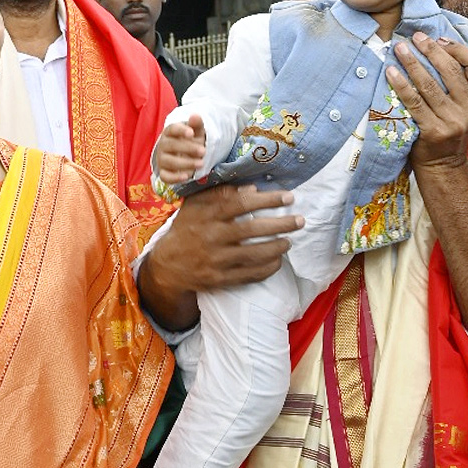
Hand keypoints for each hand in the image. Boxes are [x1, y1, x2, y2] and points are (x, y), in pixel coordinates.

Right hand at [139, 185, 302, 329]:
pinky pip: (249, 275)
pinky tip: (277, 261)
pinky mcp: (219, 279)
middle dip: (281, 224)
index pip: (241, 204)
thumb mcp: (196, 205)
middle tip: (300, 220)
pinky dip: (267, 268)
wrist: (167, 265)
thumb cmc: (187, 228)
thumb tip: (252, 188)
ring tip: (289, 241)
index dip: (267, 200)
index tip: (289, 198)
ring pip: (254, 254)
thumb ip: (220, 193)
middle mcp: (211, 237)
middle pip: (252, 229)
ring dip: (277, 247)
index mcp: (207, 215)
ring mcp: (216, 260)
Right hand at [155, 116, 206, 183]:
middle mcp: (163, 145)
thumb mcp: (196, 132)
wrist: (186, 156)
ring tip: (201, 163)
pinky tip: (187, 176)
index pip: (172, 129)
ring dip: (186, 163)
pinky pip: (166, 177)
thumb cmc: (190, 142)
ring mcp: (162, 160)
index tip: (191, 133)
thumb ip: (196, 125)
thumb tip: (195, 116)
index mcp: (169, 133)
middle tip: (203, 151)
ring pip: (170, 162)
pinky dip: (175, 178)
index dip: (181, 131)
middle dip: (188, 148)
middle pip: (171, 146)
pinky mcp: (164, 173)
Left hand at [386, 32, 467, 170]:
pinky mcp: (433, 131)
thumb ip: (461, 84)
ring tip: (399, 48)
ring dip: (412, 63)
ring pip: (430, 84)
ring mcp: (453, 122)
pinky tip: (391, 72)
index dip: (458, 48)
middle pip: (450, 70)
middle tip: (415, 37)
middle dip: (431, 50)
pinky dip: (401, 84)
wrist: (443, 165)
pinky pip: (414, 101)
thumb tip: (438, 46)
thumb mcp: (466, 107)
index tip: (440, 39)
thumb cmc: (450, 129)